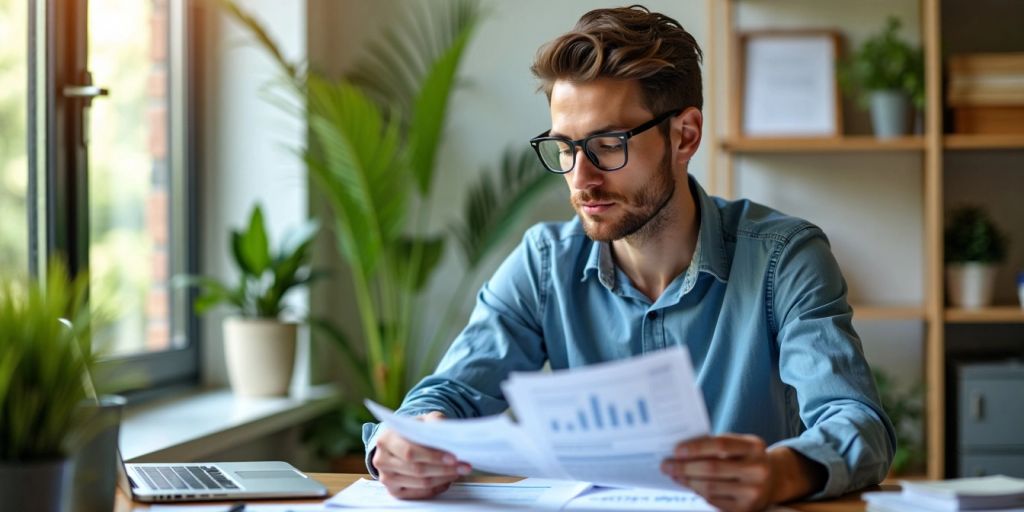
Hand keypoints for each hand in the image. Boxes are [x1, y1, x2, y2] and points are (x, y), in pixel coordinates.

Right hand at [372, 412, 471, 498]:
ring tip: (459, 471)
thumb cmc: (414, 431)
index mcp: (386, 439)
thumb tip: (449, 434)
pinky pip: (419, 493)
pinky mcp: (394, 491)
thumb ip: (435, 421)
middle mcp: (381, 460)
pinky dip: (437, 487)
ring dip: (444, 478)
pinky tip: (447, 479)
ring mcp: (386, 478)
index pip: (410, 452)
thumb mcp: (424, 420)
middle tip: (464, 466)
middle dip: (444, 469)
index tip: (454, 457)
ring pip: (420, 483)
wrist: (401, 442)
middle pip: (417, 469)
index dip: (433, 456)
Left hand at [660, 434, 823, 511]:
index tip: (676, 450)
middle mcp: (758, 469)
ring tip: (674, 474)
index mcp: (754, 447)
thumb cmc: (744, 458)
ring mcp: (754, 492)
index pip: (721, 445)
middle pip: (712, 468)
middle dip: (684, 467)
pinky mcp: (746, 509)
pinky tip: (689, 484)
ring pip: (710, 487)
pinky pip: (714, 501)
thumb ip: (714, 445)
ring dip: (687, 481)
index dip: (696, 448)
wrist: (772, 480)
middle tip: (666, 465)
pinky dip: (697, 492)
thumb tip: (679, 451)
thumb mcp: (738, 445)